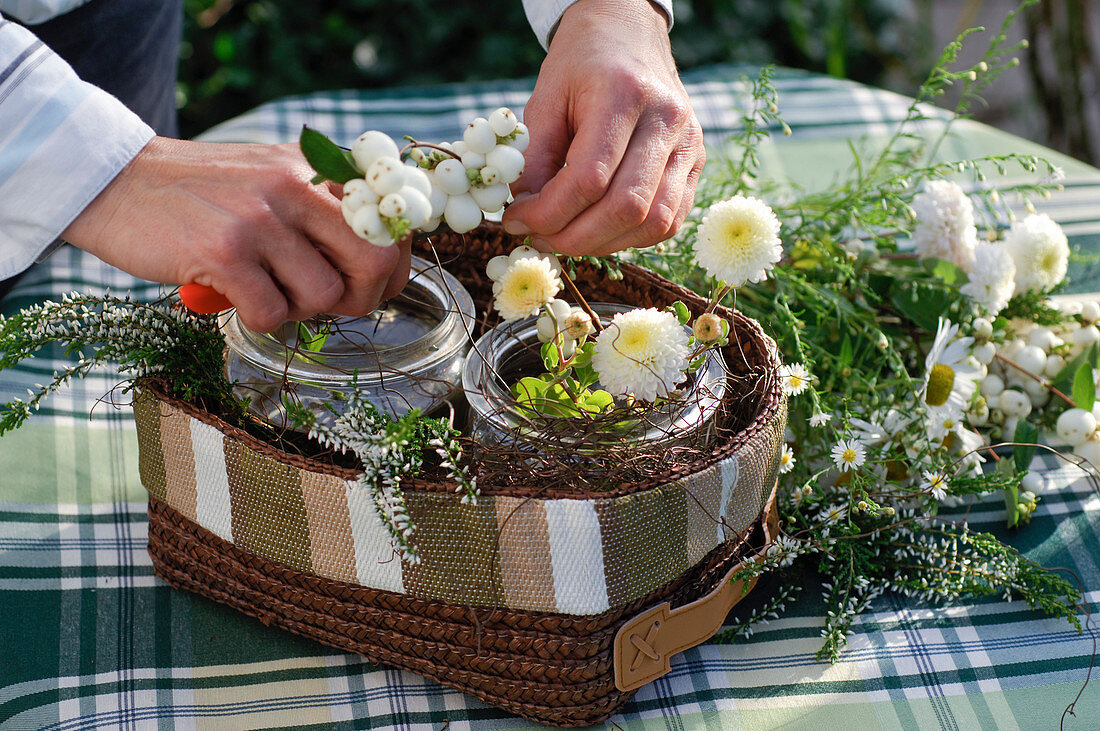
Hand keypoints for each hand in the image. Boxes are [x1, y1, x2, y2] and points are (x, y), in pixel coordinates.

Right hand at [63, 137, 410, 331]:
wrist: (117, 181)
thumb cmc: (205, 193)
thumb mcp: (274, 176)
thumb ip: (324, 205)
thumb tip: (383, 258)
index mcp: (316, 166)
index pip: (391, 220)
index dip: (394, 263)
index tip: (375, 281)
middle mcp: (296, 185)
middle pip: (376, 260)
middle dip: (363, 297)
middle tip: (333, 302)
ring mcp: (261, 218)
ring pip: (324, 294)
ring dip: (300, 309)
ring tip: (267, 289)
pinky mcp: (225, 252)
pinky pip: (273, 313)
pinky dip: (258, 318)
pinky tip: (236, 295)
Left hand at [501, 0, 704, 256]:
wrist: (628, 33)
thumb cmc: (581, 63)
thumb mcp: (545, 98)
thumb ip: (533, 159)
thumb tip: (524, 217)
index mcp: (625, 93)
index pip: (589, 178)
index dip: (548, 212)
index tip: (516, 221)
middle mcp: (667, 120)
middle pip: (626, 207)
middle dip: (574, 237)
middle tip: (537, 238)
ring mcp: (689, 144)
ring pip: (653, 222)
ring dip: (603, 244)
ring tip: (564, 239)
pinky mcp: (696, 163)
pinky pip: (669, 221)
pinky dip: (630, 238)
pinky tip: (597, 232)